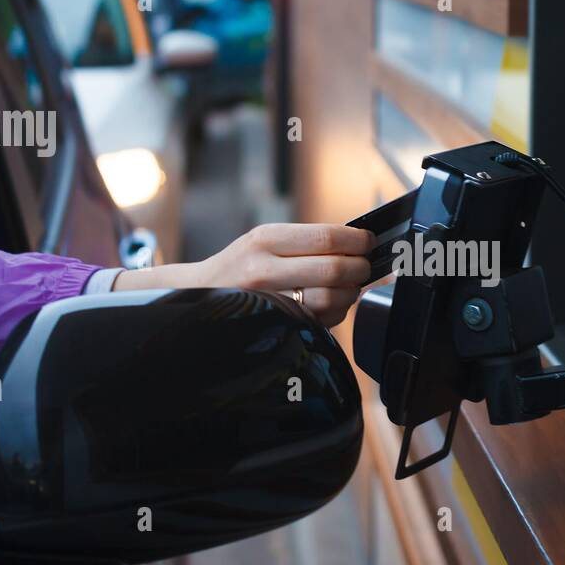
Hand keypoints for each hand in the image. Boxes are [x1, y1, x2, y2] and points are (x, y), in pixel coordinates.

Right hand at [115, 223, 373, 327]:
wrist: (195, 298)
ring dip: (349, 293)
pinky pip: (321, 322)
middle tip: (364, 266)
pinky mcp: (274, 326)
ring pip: (331, 299)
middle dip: (360, 268)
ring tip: (346, 286)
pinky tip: (327, 304)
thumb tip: (358, 243)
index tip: (368, 242)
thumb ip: (306, 241)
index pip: (329, 237)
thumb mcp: (263, 241)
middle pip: (335, 269)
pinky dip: (335, 313)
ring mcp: (269, 302)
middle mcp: (264, 270)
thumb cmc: (239, 267)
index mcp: (266, 239)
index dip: (359, 241)